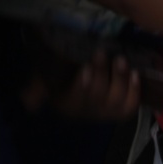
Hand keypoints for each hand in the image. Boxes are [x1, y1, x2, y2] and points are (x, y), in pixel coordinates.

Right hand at [20, 44, 142, 120]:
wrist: (76, 81)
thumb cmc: (59, 77)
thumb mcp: (43, 80)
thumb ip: (35, 88)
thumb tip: (27, 101)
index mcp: (66, 104)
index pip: (75, 99)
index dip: (82, 87)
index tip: (84, 68)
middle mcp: (87, 110)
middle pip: (97, 97)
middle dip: (100, 75)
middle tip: (101, 52)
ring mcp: (106, 110)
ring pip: (115, 100)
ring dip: (119, 79)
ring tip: (120, 60)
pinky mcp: (121, 108)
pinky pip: (130, 106)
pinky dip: (134, 91)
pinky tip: (135, 74)